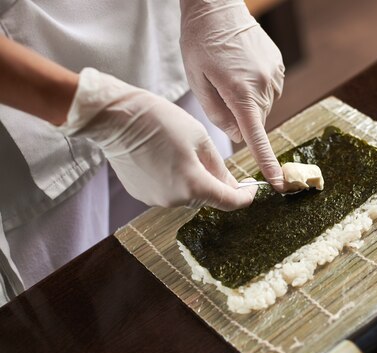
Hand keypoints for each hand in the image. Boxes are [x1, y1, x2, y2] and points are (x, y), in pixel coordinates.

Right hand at [58, 68, 256, 209]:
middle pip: (207, 197)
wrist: (115, 118)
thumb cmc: (159, 121)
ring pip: (187, 194)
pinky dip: (174, 179)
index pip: (229, 202)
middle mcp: (175, 200)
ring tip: (184, 153)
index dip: (245, 197)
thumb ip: (218, 166)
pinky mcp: (141, 194)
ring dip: (194, 180)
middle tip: (214, 161)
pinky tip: (165, 158)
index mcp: (193, 185)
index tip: (251, 189)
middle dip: (216, 183)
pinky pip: (168, 191)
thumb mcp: (199, 138)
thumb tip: (231, 183)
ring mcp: (156, 199)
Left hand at [180, 0, 285, 191]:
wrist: (217, 6)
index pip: (257, 137)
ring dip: (247, 100)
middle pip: (255, 121)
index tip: (279, 183)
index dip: (267, 162)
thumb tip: (237, 135)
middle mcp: (264, 87)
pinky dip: (256, 88)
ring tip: (230, 73)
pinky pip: (269, 91)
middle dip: (239, 116)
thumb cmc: (200, 42)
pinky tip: (241, 68)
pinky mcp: (279, 67)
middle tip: (220, 90)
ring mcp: (275, 76)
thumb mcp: (198, 81)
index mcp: (241, 93)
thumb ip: (218, 115)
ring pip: (262, 106)